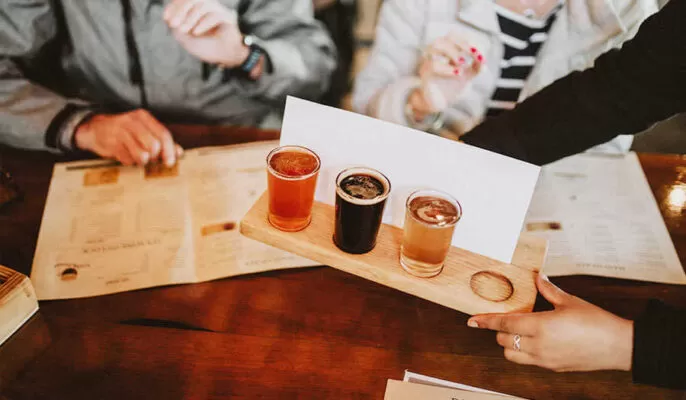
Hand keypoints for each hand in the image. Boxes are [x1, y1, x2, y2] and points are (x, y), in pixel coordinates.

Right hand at [74, 110, 182, 166]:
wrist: (95, 130)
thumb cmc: (124, 132)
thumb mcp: (143, 131)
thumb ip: (161, 140)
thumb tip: (179, 152)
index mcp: (143, 117)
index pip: (163, 134)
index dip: (170, 150)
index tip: (170, 162)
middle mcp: (132, 122)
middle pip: (155, 146)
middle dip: (154, 157)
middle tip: (150, 158)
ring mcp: (120, 132)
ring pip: (142, 154)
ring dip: (142, 161)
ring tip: (138, 157)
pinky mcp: (111, 144)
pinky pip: (128, 160)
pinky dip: (129, 161)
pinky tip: (125, 155)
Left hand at [163, 0, 248, 67]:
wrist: (227, 58)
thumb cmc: (208, 47)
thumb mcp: (186, 38)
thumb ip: (176, 26)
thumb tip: (169, 17)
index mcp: (199, 10)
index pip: (185, 0)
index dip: (174, 6)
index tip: (166, 19)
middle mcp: (209, 7)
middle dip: (180, 11)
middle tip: (173, 24)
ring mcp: (219, 11)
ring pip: (204, 5)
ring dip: (191, 18)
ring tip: (185, 31)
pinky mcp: (229, 19)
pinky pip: (215, 15)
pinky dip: (203, 23)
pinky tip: (196, 32)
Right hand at [413, 35, 484, 113]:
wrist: (438, 104)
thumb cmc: (451, 87)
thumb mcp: (468, 76)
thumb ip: (476, 68)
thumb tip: (483, 59)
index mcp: (447, 51)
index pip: (457, 37)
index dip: (469, 41)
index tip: (479, 53)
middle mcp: (437, 53)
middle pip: (448, 36)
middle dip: (463, 43)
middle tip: (474, 53)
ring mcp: (429, 62)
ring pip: (436, 44)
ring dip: (452, 51)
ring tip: (463, 63)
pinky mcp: (425, 74)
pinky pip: (433, 65)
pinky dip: (448, 68)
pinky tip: (458, 73)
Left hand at [467, 274, 633, 371]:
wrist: (619, 346)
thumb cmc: (596, 322)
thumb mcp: (569, 301)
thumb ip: (548, 290)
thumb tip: (538, 277)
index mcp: (540, 326)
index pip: (504, 324)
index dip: (486, 321)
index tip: (471, 319)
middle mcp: (539, 346)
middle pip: (504, 341)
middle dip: (499, 331)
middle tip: (506, 319)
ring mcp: (545, 360)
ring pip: (513, 355)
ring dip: (509, 344)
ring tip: (520, 332)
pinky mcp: (553, 368)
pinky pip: (528, 362)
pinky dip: (524, 352)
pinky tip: (535, 341)